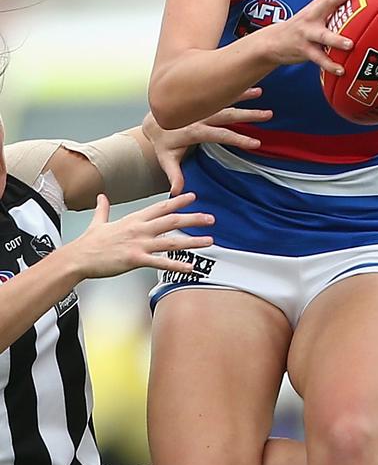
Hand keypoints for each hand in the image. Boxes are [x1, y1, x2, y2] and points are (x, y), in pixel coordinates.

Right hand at [70, 192, 214, 278]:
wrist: (78, 258)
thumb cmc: (89, 243)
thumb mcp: (98, 222)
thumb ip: (103, 209)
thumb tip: (101, 196)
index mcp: (134, 219)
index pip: (161, 207)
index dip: (178, 201)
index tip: (193, 197)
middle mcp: (140, 229)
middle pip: (172, 220)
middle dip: (194, 219)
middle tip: (211, 218)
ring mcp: (139, 244)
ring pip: (171, 241)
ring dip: (193, 241)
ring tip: (209, 241)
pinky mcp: (135, 259)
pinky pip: (160, 262)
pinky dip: (176, 265)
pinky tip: (190, 267)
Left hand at [143, 88, 272, 193]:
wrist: (151, 120)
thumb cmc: (162, 143)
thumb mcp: (166, 160)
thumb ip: (174, 175)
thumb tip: (177, 192)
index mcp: (194, 131)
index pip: (219, 135)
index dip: (238, 139)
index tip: (256, 143)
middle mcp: (199, 116)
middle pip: (227, 114)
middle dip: (248, 115)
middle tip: (268, 115)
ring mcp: (202, 106)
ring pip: (225, 100)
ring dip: (243, 96)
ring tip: (260, 92)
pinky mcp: (203, 101)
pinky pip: (220, 94)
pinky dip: (234, 89)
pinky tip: (251, 86)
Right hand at [263, 0, 368, 73]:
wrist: (272, 42)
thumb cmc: (302, 28)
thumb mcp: (315, 15)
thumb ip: (333, 11)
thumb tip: (361, 10)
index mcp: (318, 6)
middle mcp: (313, 15)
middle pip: (329, 1)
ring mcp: (307, 32)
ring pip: (323, 35)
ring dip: (336, 39)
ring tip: (350, 44)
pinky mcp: (303, 49)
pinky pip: (318, 58)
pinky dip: (330, 64)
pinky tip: (341, 69)